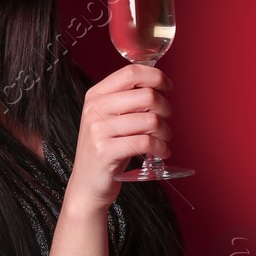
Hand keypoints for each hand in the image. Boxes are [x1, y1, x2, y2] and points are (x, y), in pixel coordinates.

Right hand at [65, 63, 173, 211]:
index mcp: (96, 95)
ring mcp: (98, 131)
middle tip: (166, 120)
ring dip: (166, 131)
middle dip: (165, 108)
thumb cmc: (106, 148)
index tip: (168, 86)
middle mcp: (94, 109)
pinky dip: (161, 148)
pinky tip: (161, 151)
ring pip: (150, 120)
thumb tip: (157, 84)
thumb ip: (128, 99)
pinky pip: (146, 143)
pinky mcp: (105, 152)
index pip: (131, 72)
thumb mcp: (110, 117)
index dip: (156, 76)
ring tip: (163, 139)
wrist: (87, 183)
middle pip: (146, 95)